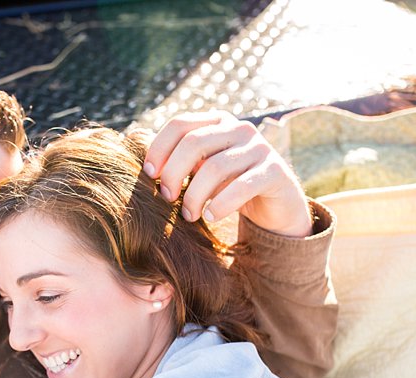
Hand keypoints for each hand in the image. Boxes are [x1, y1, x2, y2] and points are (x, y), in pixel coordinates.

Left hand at [144, 112, 311, 236]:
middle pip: (193, 143)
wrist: (273, 207)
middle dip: (173, 174)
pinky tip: (211, 217)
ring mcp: (260, 148)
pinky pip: (242, 185)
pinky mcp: (275, 171)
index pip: (180, 124)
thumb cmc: (227, 188)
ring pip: (215, 167)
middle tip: (167, 199)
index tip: (149, 175)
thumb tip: (140, 161)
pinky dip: (222, 204)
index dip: (159, 148)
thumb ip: (178, 162)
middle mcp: (240, 128)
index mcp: (217, 123)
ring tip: (189, 215)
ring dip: (195, 196)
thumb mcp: (200, 171)